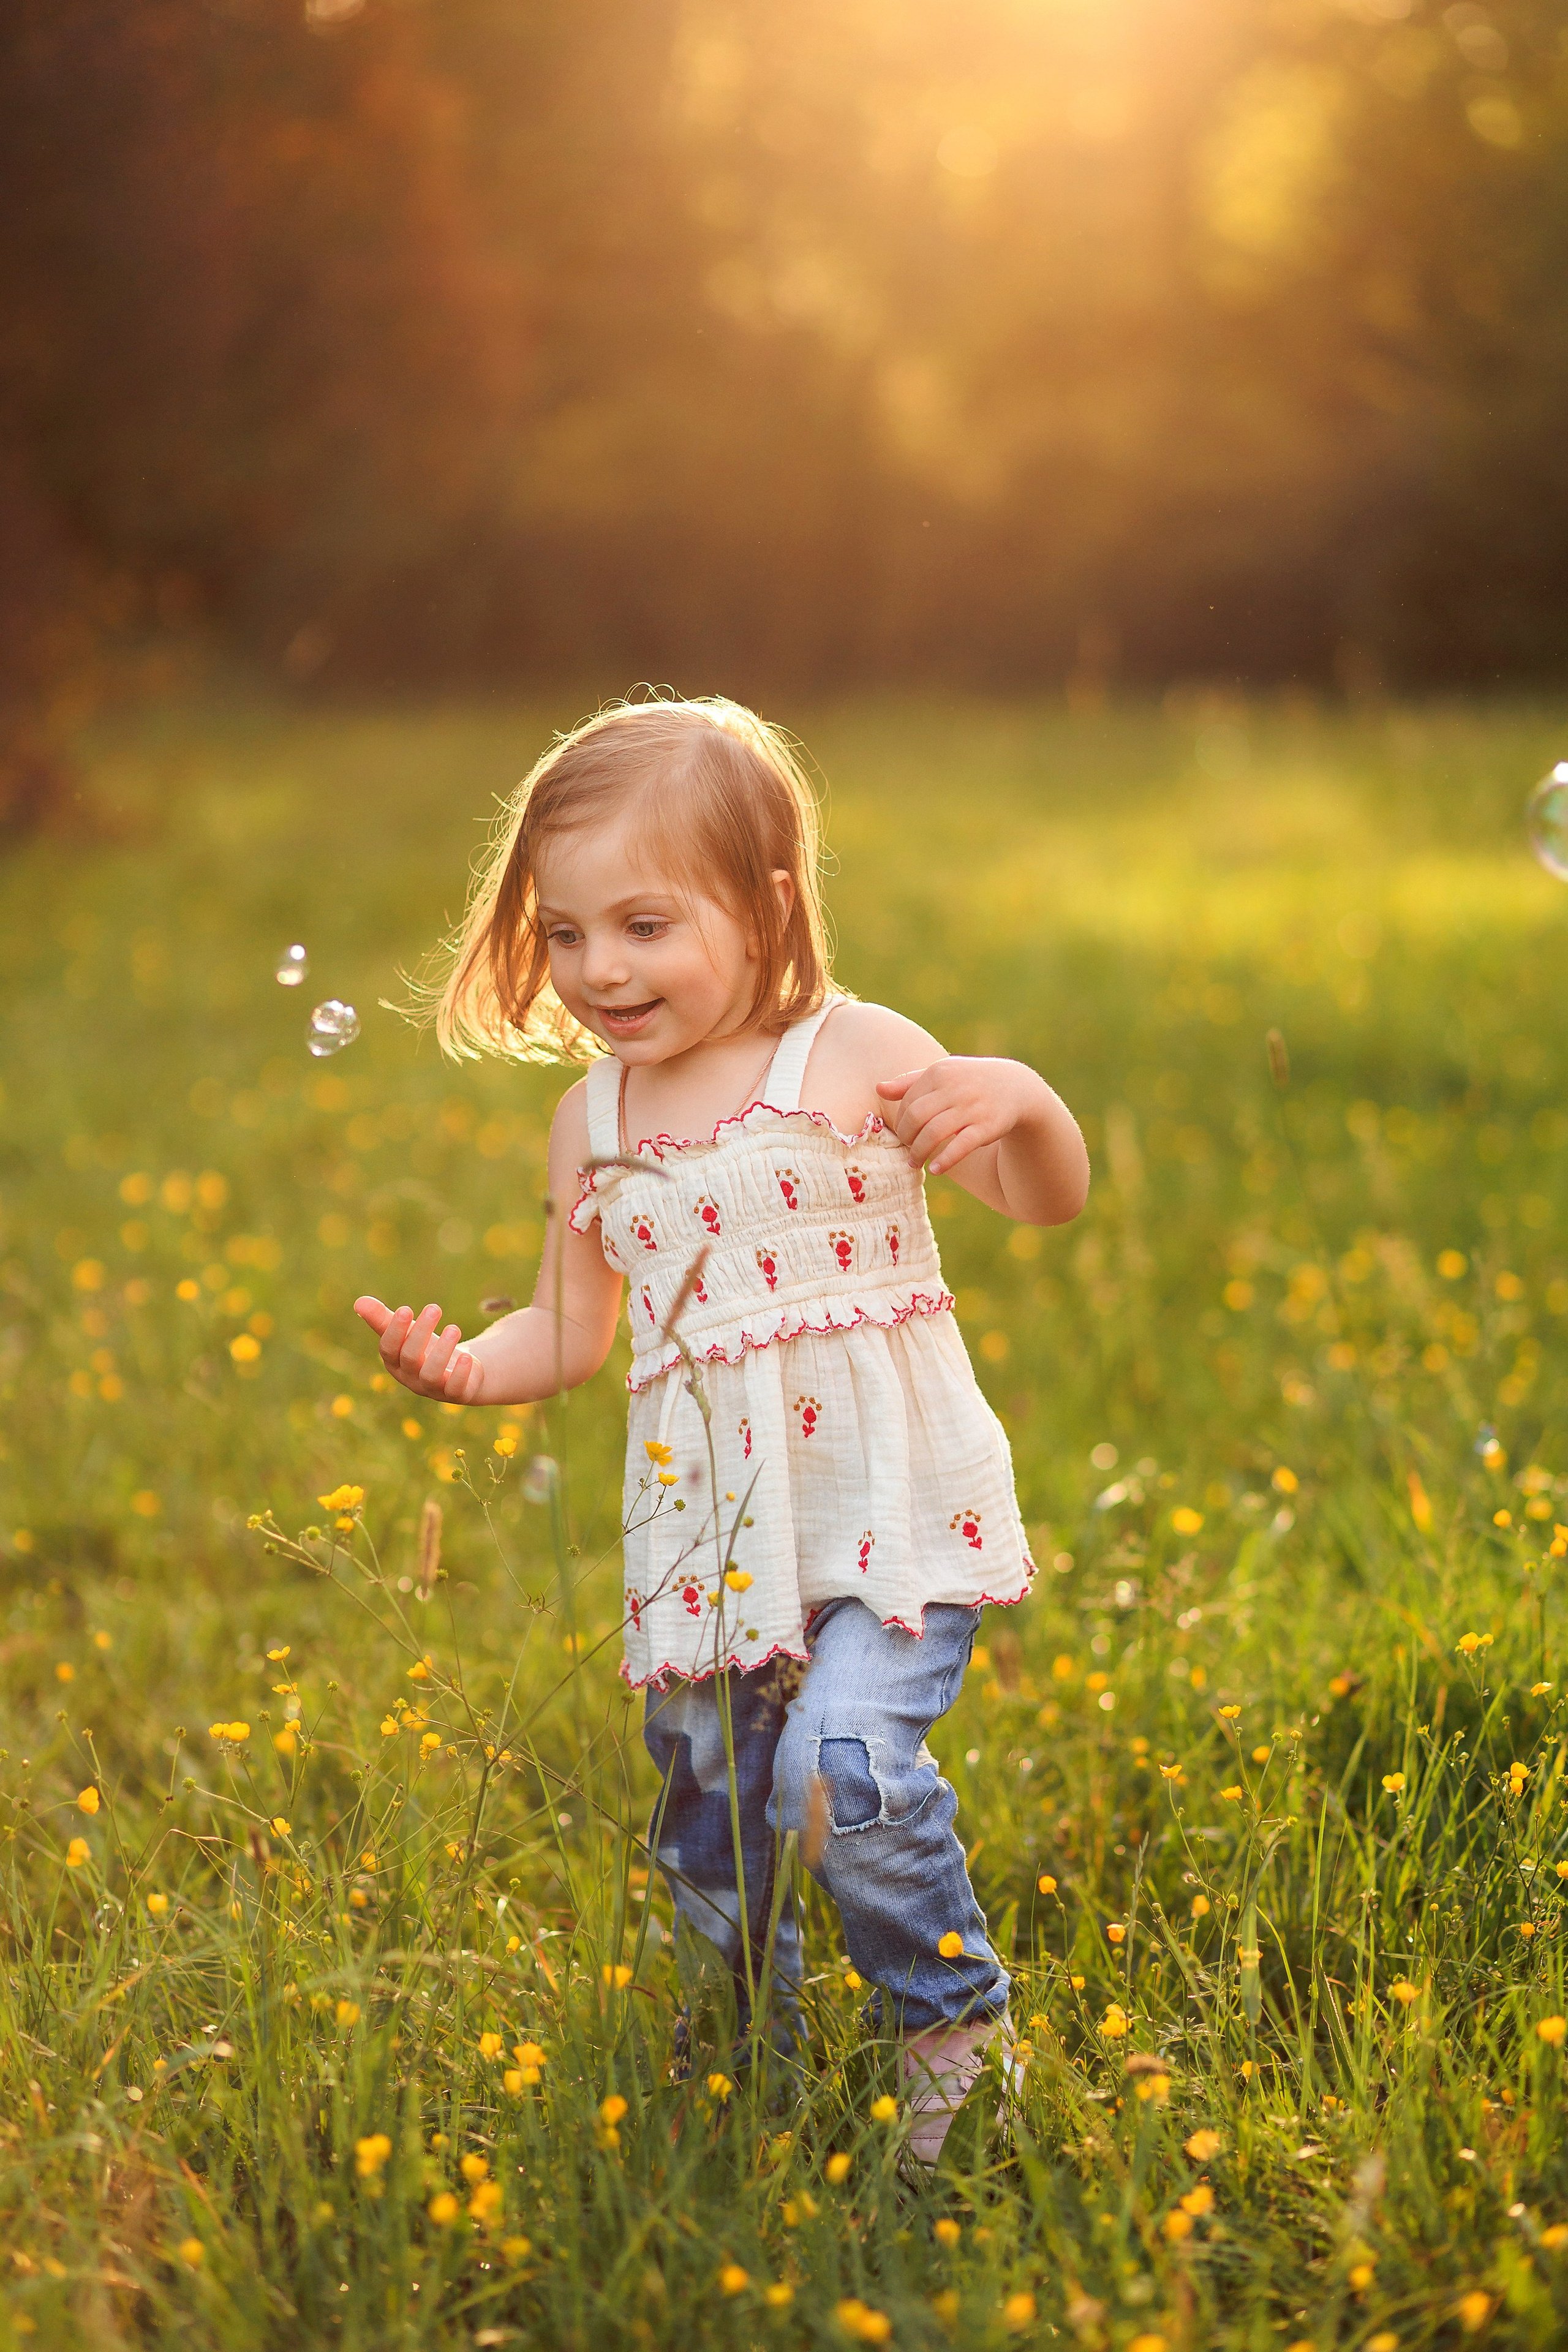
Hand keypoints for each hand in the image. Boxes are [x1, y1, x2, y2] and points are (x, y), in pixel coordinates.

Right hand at [354, 1297, 485, 1403]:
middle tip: (434, 1308)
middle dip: (421, 1333)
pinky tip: (467, 1357)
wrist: (458, 1370)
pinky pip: (455, 1388)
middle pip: (410, 1358)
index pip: (388, 1349)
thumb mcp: (407, 1332)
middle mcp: (410, 1378)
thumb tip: (358, 1301)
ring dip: (443, 1351)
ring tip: (454, 1328)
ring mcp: (432, 1388)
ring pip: (431, 1374)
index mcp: (395, 1363)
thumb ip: (384, 1319)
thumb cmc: (425, 1348)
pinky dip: (460, 1373)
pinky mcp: (455, 1394)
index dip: (395, 1331)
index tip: (406, 1309)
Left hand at [875, 1056, 1048, 1175]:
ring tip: (915, 1163)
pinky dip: (945, 1160)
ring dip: (919, 1152)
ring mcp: (972, 1107)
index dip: (900, 1123)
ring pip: (934, 1133)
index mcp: (939, 1072)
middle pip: (915, 1118)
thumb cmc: (969, 1082)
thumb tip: (878, 1089)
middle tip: (906, 1151)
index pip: (907, 1102)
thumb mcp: (942, 1075)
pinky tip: (936, 1169)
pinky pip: (961, 1146)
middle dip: (906, 1138)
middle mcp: (955, 1088)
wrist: (1016, 1087)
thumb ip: (910, 1082)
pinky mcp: (987, 1126)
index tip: (903, 1135)